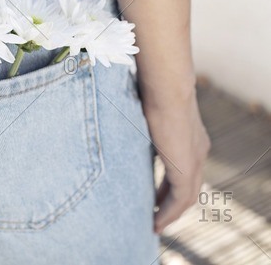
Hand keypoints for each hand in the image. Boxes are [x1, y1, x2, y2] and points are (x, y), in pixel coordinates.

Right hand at [143, 89, 210, 233]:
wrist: (166, 87)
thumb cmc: (152, 89)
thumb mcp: (146, 109)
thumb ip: (138, 119)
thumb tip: (114, 112)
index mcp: (190, 137)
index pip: (183, 168)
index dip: (169, 183)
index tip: (155, 195)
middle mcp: (198, 151)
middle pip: (188, 185)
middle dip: (170, 202)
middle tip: (154, 214)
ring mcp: (194, 160)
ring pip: (186, 196)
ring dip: (170, 212)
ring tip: (154, 223)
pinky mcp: (186, 168)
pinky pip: (180, 199)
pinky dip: (169, 212)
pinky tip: (157, 221)